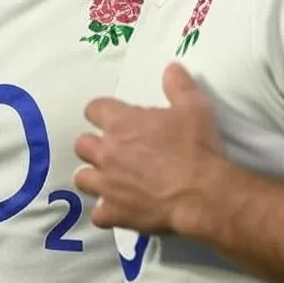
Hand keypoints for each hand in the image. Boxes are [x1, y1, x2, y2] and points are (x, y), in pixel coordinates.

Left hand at [74, 63, 223, 232]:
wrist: (201, 192)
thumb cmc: (195, 146)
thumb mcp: (194, 106)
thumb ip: (178, 85)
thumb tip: (171, 68)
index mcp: (121, 122)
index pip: (93, 109)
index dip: (103, 112)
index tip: (115, 117)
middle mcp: (106, 151)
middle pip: (82, 144)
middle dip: (95, 145)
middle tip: (115, 149)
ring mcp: (107, 184)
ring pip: (82, 179)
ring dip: (94, 177)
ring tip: (112, 179)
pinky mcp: (115, 212)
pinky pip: (98, 214)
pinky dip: (107, 211)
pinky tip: (120, 209)